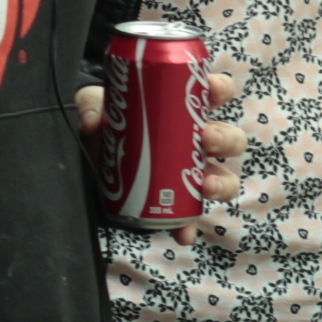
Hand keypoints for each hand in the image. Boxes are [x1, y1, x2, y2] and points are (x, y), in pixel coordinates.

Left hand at [74, 70, 243, 248]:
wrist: (92, 158)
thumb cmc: (106, 124)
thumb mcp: (96, 105)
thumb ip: (92, 103)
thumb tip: (94, 121)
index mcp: (184, 110)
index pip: (214, 94)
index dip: (220, 89)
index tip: (210, 89)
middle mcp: (196, 142)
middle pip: (229, 138)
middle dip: (226, 138)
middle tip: (207, 139)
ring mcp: (191, 173)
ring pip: (223, 177)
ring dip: (221, 182)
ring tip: (205, 186)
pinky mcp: (178, 201)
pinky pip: (193, 216)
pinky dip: (190, 226)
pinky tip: (184, 232)